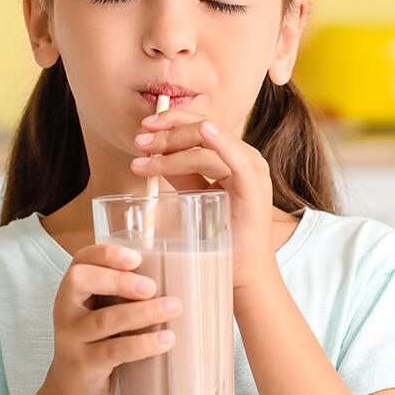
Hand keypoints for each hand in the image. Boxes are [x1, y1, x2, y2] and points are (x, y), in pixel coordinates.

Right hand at [43, 243, 183, 394]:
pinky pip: (113, 351)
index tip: (136, 257)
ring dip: (142, 312)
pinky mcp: (84, 365)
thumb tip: (178, 277)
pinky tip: (165, 340)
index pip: (81, 260)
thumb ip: (123, 295)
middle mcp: (65, 310)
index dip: (106, 254)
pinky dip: (142, 344)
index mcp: (72, 291)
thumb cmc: (97, 344)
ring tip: (173, 308)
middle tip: (152, 287)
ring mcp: (71, 339)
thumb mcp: (101, 314)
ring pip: (104, 319)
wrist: (74, 393)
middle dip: (118, 280)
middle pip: (80, 281)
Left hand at [131, 109, 276, 291]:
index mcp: (234, 156)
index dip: (172, 122)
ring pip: (208, 143)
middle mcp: (247, 158)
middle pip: (203, 129)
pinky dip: (219, 141)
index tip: (144, 129)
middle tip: (140, 142)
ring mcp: (253, 171)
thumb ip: (180, 172)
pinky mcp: (254, 188)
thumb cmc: (220, 237)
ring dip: (172, 146)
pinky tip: (203, 132)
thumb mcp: (195, 195)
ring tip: (144, 159)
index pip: (201, 127)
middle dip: (167, 132)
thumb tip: (151, 154)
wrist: (240, 272)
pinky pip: (235, 158)